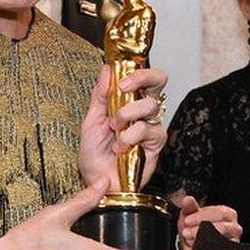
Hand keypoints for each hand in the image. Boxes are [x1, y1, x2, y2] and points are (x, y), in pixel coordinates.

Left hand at [79, 66, 167, 192]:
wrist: (97, 180)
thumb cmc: (95, 153)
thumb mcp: (91, 120)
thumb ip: (100, 95)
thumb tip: (107, 69)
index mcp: (128, 100)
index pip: (142, 75)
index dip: (136, 70)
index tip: (119, 77)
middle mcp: (142, 110)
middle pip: (158, 80)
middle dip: (141, 78)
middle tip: (124, 88)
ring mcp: (151, 124)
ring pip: (149, 105)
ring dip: (126, 115)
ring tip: (114, 130)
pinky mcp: (156, 143)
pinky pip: (148, 129)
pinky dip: (130, 136)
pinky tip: (121, 147)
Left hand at [171, 193, 242, 249]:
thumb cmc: (193, 231)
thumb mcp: (189, 217)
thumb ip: (189, 207)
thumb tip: (187, 199)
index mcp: (227, 214)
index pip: (220, 212)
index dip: (202, 216)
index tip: (187, 220)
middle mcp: (234, 228)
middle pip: (224, 226)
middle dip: (202, 228)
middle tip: (186, 232)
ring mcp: (233, 243)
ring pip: (223, 241)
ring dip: (203, 240)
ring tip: (189, 240)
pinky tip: (197, 249)